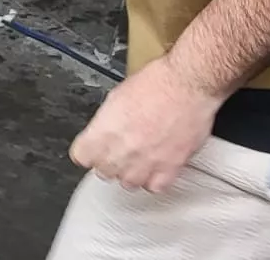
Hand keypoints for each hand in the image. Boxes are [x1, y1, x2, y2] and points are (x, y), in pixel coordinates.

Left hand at [69, 56, 225, 192]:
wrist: (187, 85)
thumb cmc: (156, 83)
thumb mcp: (117, 96)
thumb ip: (107, 121)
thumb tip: (104, 131)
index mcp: (105, 130)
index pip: (81, 157)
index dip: (88, 151)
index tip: (93, 149)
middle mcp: (122, 149)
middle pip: (104, 172)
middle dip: (109, 162)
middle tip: (118, 150)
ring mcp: (146, 161)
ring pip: (128, 183)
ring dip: (131, 172)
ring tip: (137, 159)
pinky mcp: (170, 167)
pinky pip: (155, 186)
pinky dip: (155, 179)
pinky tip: (156, 166)